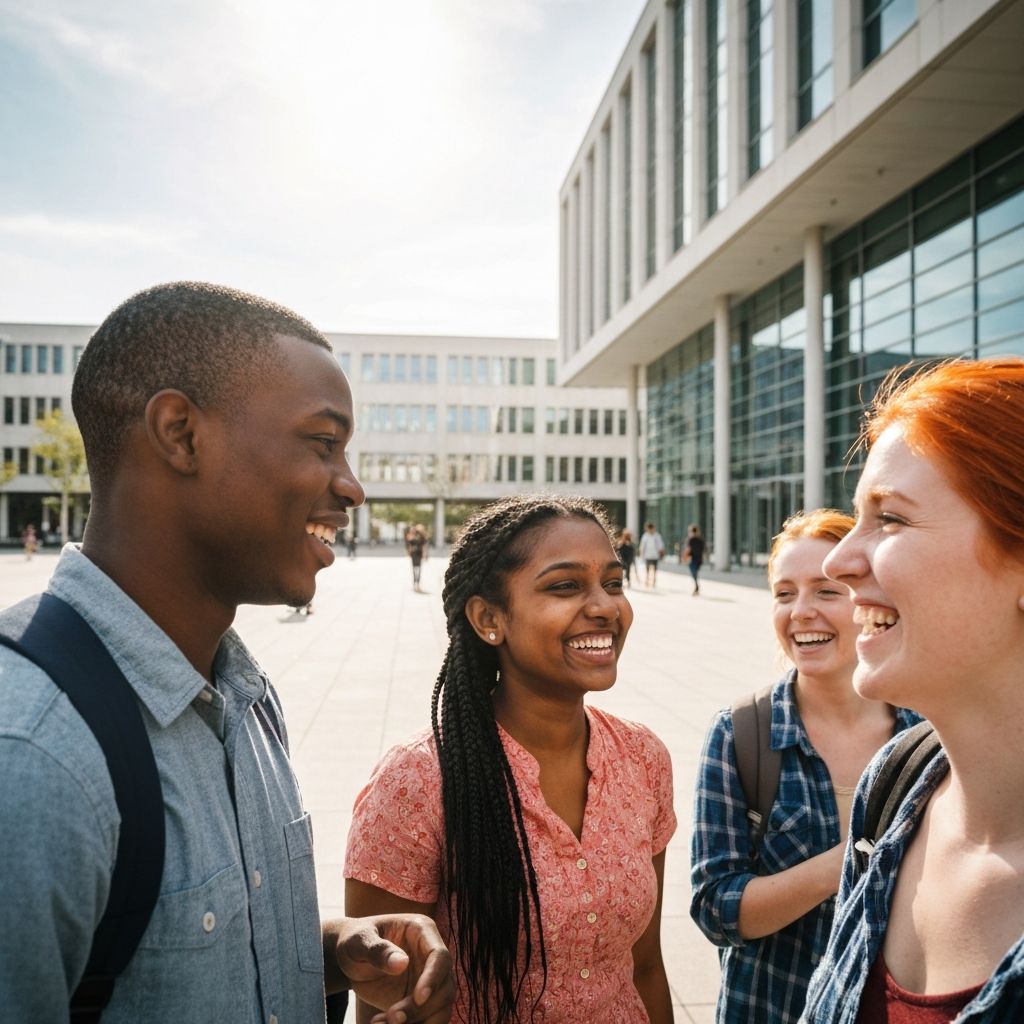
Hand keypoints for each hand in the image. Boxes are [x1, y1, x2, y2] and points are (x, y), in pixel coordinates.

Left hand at [326, 914, 453, 1023]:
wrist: (350, 957)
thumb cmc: (356, 940)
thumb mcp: (360, 941)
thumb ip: (378, 950)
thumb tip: (402, 964)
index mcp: (421, 931)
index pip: (439, 956)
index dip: (433, 978)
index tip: (419, 998)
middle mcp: (430, 956)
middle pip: (444, 987)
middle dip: (421, 1009)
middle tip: (393, 1018)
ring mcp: (428, 979)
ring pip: (440, 1008)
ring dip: (419, 1022)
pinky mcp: (420, 1000)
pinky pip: (425, 1019)